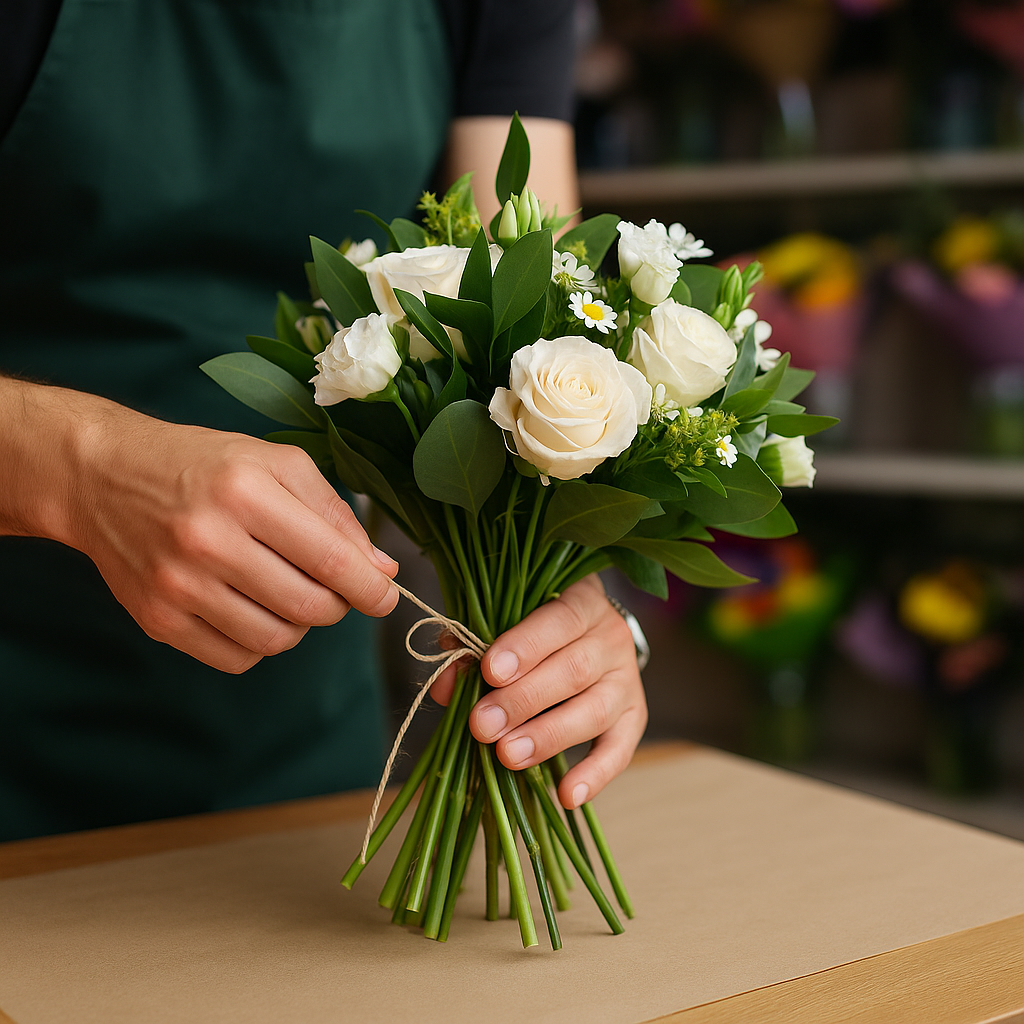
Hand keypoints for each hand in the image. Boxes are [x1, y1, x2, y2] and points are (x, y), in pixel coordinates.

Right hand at [1, 380, 398, 672]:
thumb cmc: (203, 465)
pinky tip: (251, 607)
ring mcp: (178, 585)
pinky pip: (236, 659)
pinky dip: (259, 642)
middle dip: (337, 605)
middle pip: (309, 607)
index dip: (371, 589)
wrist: (103, 476)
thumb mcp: (274, 463)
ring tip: (287, 591)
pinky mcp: (157, 619)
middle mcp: (208, 540)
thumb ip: (334, 513)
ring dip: (298, 624)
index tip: (386, 596)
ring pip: (276, 640)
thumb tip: (382, 570)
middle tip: (332, 587)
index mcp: (245, 492)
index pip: (331, 561)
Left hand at [432, 575, 647, 808]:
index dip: (524, 647)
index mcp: (582, 603)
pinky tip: (566, 796)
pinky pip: (619, 750)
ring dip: (549, 737)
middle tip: (484, 725)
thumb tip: (444, 686)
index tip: (490, 672)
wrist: (590, 630)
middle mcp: (611, 639)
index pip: (558, 621)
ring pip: (594, 711)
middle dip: (523, 701)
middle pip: (574, 671)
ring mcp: (626, 681)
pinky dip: (595, 776)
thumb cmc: (536, 625)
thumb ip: (473, 644)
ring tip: (508, 756)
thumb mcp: (506, 618)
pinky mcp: (633, 719)